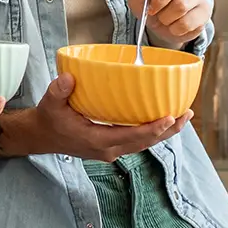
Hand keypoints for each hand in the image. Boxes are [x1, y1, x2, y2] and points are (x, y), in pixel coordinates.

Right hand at [0, 72, 190, 161]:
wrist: (41, 136)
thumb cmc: (48, 119)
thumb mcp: (50, 103)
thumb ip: (59, 90)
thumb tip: (69, 78)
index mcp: (97, 141)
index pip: (132, 137)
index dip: (153, 129)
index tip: (169, 117)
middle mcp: (108, 149)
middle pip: (146, 143)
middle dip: (168, 130)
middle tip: (186, 114)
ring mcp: (111, 150)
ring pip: (144, 144)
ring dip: (164, 132)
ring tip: (182, 116)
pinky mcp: (112, 146)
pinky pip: (137, 141)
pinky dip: (152, 132)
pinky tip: (162, 120)